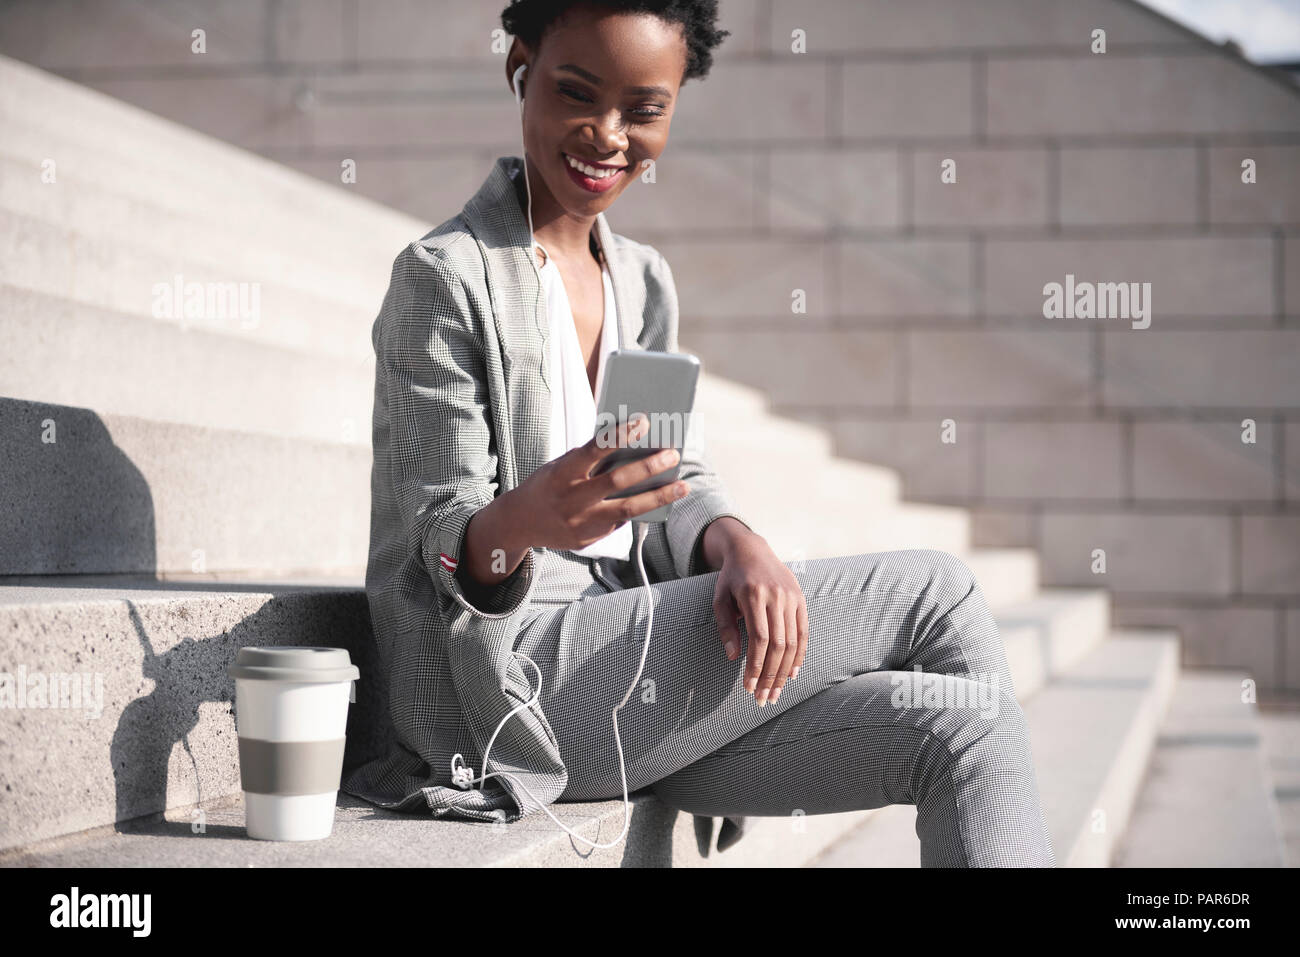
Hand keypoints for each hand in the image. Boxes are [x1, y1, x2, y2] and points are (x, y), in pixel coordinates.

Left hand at [710, 530, 808, 705]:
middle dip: (772, 675)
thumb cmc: (731, 579)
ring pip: (794, 642)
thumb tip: (733, 658)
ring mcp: (792, 598)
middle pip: (779, 644)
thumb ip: (725, 628)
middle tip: (764, 698)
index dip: (756, 666)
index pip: (759, 639)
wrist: (751, 550)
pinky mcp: (801, 600)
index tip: (749, 687)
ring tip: (777, 692)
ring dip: (786, 671)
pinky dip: (800, 655)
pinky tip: (793, 673)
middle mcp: (777, 597)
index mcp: (754, 596)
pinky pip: (804, 632)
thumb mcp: (719, 599)